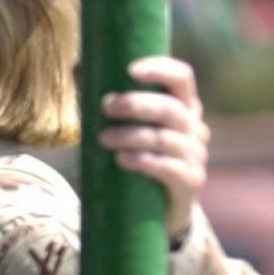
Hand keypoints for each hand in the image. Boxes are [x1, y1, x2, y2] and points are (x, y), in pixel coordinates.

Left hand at [99, 55, 209, 238]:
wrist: (159, 207)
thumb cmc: (139, 154)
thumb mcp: (125, 125)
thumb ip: (105, 98)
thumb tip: (78, 67)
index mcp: (182, 105)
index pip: (181, 77)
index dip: (160, 70)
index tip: (130, 70)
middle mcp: (194, 126)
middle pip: (170, 109)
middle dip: (136, 105)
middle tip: (105, 107)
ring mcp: (195, 154)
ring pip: (165, 139)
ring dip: (131, 136)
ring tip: (103, 139)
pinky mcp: (191, 180)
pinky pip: (169, 168)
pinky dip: (143, 161)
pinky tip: (122, 160)